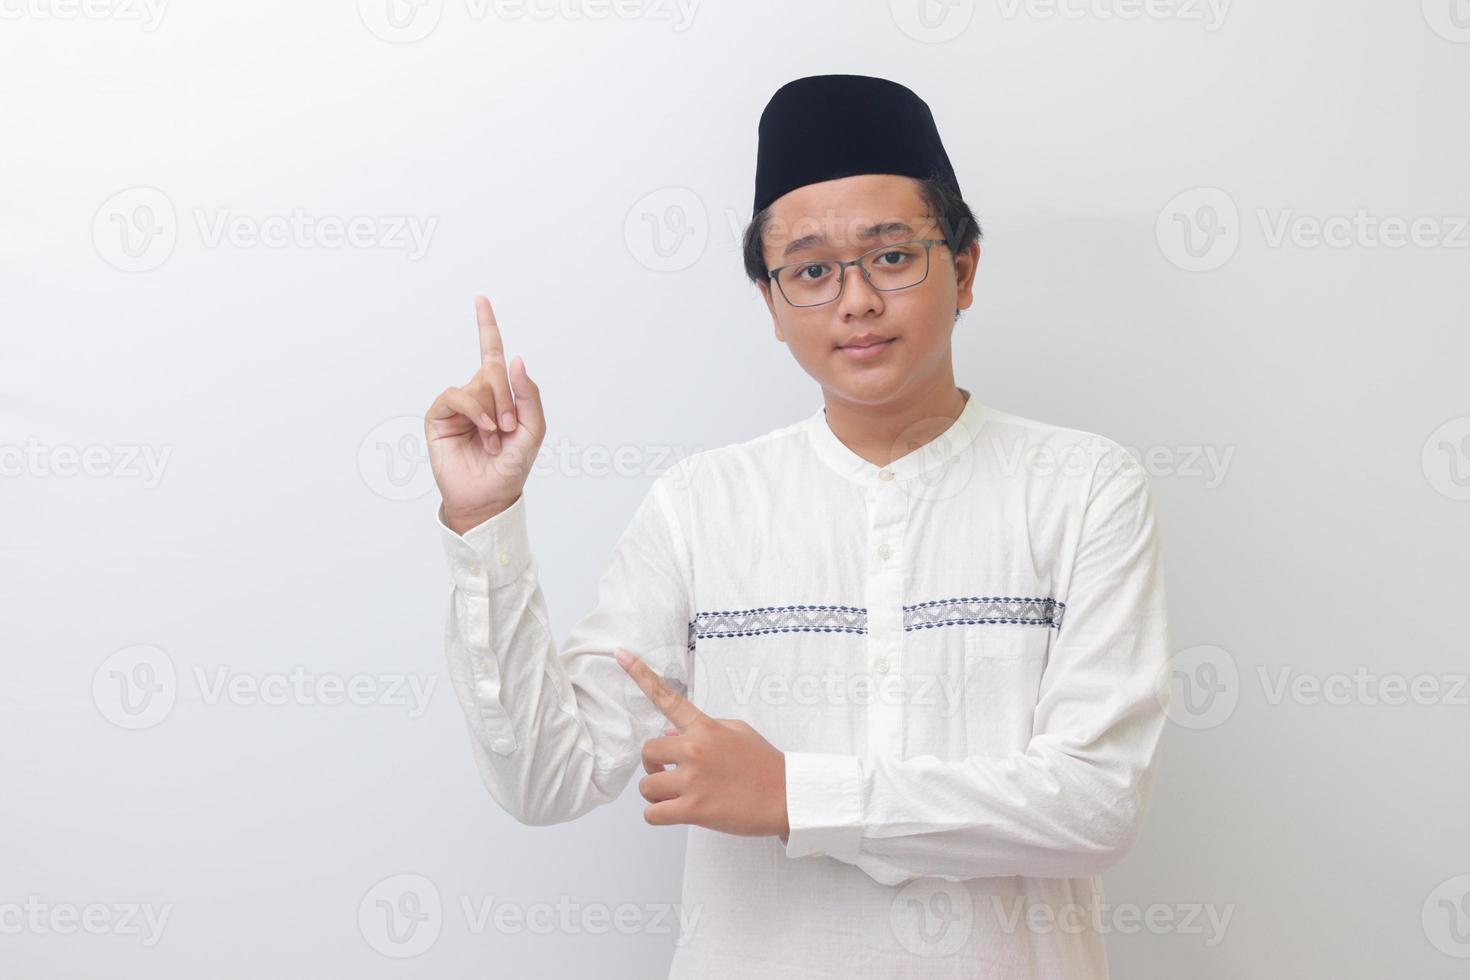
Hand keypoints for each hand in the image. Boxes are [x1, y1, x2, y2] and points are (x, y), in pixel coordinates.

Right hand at [425, 295, 544, 533]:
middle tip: (511, 428)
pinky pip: (456, 395)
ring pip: (477, 383)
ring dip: (494, 411)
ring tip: (496, 438)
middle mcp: (476, 395)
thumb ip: (529, 395)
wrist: (489, 497)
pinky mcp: (438, 416)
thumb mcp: (534, 430)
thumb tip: (514, 358)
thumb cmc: (512, 467)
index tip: (481, 299)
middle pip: (492, 369)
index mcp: (499, 394)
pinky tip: (485, 429)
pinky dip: (475, 410)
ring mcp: (456, 405)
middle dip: (508, 397)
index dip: (486, 325)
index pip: (490, 353)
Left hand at [616, 648, 789, 839]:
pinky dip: (657, 814)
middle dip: (653, 763)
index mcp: (705, 728)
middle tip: (667, 771)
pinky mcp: (694, 810)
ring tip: (674, 795)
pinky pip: (653, 813)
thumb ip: (702, 728)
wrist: (787, 797)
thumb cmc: (764, 764)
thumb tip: (668, 732)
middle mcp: (695, 750)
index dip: (641, 675)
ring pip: (647, 785)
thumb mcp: (738, 732)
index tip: (621, 656)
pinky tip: (672, 812)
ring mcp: (693, 780)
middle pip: (648, 750)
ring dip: (656, 792)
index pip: (667, 697)